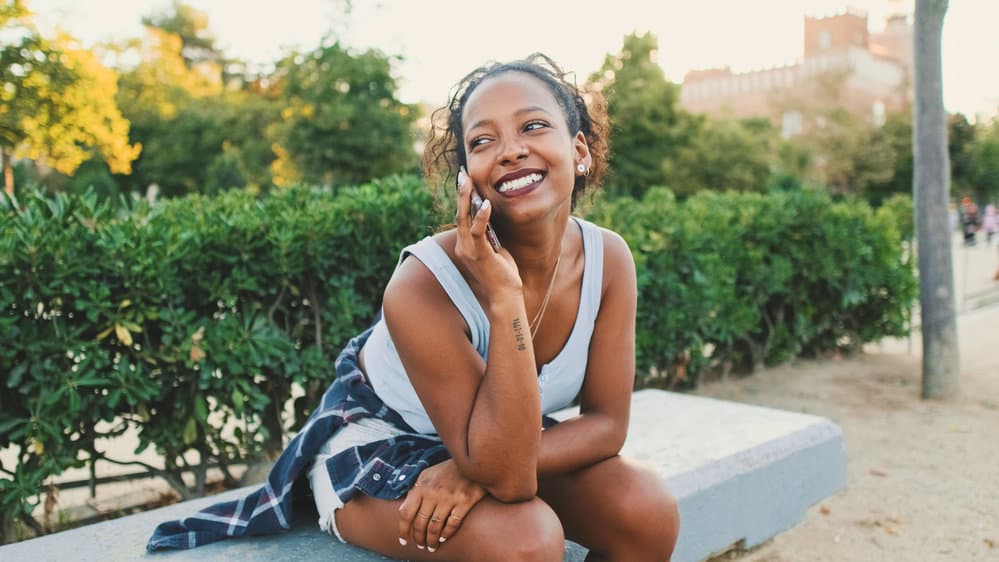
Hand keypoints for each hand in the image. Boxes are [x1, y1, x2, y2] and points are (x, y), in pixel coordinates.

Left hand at [398, 459, 485, 550]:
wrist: (471, 461)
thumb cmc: (447, 470)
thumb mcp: (427, 475)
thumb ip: (415, 490)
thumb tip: (403, 509)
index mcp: (421, 487)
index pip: (406, 513)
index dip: (403, 530)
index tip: (403, 541)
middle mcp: (433, 493)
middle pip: (420, 523)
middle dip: (418, 538)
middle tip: (421, 546)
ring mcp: (449, 498)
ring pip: (434, 527)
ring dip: (431, 540)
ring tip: (431, 546)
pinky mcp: (465, 501)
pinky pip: (452, 523)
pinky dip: (446, 534)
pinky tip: (443, 538)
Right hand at [454, 168, 521, 300]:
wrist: (506, 295)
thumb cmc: (503, 273)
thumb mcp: (495, 248)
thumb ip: (490, 234)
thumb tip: (489, 215)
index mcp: (465, 246)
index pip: (461, 218)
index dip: (463, 199)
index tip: (465, 181)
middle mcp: (462, 247)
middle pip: (459, 214)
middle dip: (460, 193)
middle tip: (462, 174)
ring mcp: (469, 251)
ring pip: (463, 219)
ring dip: (465, 199)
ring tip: (467, 181)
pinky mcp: (480, 254)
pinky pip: (478, 232)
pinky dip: (481, 217)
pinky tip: (485, 204)